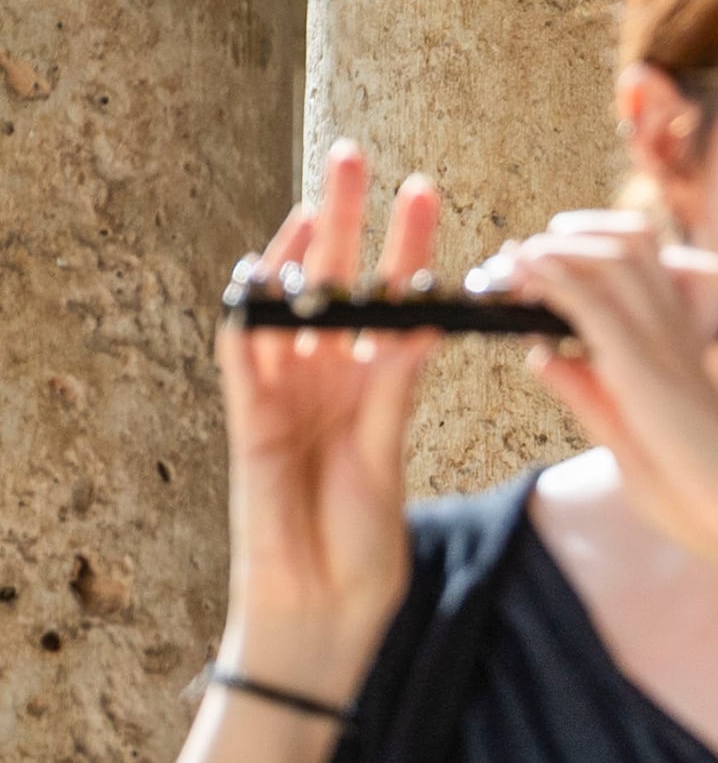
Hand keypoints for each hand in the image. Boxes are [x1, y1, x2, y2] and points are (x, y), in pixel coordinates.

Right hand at [220, 145, 445, 694]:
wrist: (324, 607)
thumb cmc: (364, 548)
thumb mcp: (391, 459)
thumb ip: (397, 394)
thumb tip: (420, 328)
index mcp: (371, 390)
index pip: (390, 302)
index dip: (405, 249)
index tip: (430, 195)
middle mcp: (325, 381)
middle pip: (332, 283)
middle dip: (346, 220)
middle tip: (359, 156)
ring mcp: (284, 397)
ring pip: (286, 306)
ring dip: (298, 251)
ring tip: (319, 198)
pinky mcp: (250, 421)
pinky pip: (242, 356)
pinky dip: (250, 316)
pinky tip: (262, 276)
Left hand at [491, 210, 717, 586]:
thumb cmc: (705, 497)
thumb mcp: (628, 443)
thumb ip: (585, 397)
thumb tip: (541, 357)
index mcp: (678, 353)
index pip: (639, 276)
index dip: (589, 258)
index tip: (539, 274)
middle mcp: (674, 336)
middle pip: (632, 244)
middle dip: (573, 235)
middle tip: (526, 255)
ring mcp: (662, 345)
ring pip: (613, 256)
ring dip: (557, 248)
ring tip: (517, 261)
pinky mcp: (641, 364)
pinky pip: (591, 300)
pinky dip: (551, 276)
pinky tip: (523, 269)